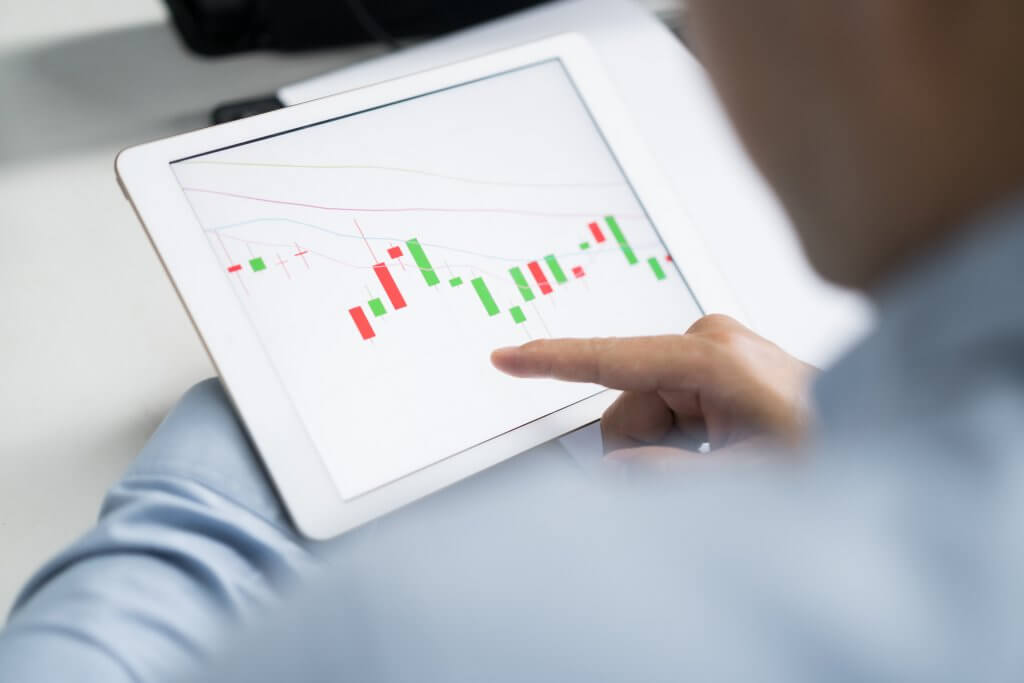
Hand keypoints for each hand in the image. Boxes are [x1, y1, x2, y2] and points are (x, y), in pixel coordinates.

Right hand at [491, 315, 815, 455]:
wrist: (874, 440)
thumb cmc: (831, 449)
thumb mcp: (746, 482)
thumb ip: (667, 477)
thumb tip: (616, 467)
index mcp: (712, 357)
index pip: (612, 359)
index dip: (552, 361)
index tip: (506, 355)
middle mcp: (707, 342)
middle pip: (626, 406)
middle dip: (646, 452)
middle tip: (701, 480)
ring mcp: (712, 351)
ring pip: (644, 413)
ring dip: (671, 451)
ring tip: (729, 465)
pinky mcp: (714, 365)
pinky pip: (667, 410)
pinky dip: (683, 441)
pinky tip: (727, 452)